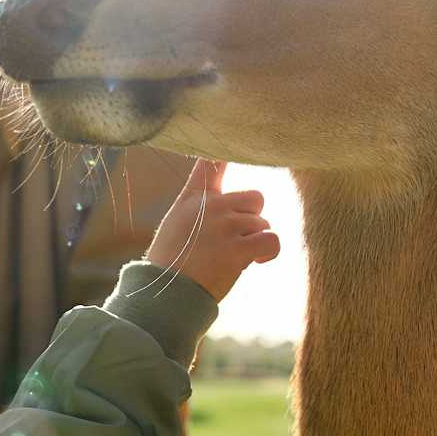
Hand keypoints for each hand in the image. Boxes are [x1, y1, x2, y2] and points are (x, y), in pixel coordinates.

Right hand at [145, 159, 280, 300]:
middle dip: (252, 219)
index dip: (225, 152)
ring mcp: (226, 226)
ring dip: (254, 241)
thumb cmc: (170, 264)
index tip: (236, 142)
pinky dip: (268, 251)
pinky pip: (271, 240)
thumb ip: (200, 207)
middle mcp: (212, 206)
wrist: (164, 293)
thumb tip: (229, 206)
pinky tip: (257, 261)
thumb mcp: (177, 224)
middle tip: (235, 240)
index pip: (211, 164)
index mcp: (194, 198)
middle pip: (255, 198)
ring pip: (262, 223)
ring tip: (234, 258)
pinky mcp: (238, 248)